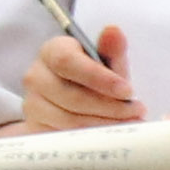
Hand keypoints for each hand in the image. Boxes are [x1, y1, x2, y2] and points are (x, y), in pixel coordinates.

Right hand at [16, 22, 139, 132]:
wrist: (75, 102)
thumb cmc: (92, 79)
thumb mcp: (107, 62)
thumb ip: (112, 49)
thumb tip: (113, 31)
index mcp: (52, 52)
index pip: (67, 61)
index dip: (98, 78)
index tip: (127, 91)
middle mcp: (36, 77)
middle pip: (70, 96)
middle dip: (109, 106)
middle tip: (136, 111)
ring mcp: (33, 105)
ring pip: (69, 120)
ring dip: (104, 124)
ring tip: (130, 123)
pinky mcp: (36, 129)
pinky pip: (65, 137)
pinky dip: (92, 138)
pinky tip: (112, 135)